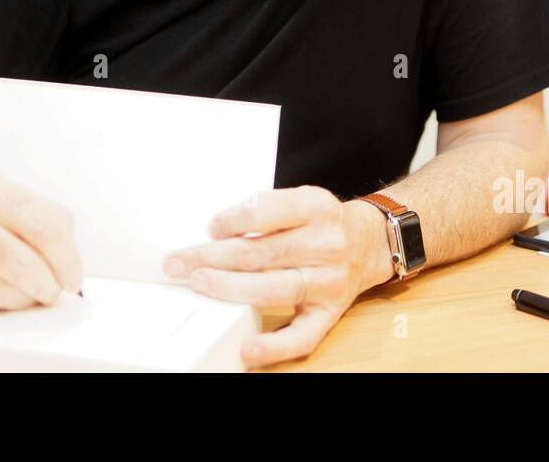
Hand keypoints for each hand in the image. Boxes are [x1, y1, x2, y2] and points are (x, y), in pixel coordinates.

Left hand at [163, 185, 391, 366]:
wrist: (369, 243)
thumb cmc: (321, 223)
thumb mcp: (301, 201)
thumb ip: (266, 212)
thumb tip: (213, 235)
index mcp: (318, 207)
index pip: (270, 210)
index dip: (236, 220)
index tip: (211, 228)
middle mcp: (327, 243)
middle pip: (263, 252)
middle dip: (214, 257)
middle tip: (179, 263)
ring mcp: (330, 281)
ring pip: (276, 288)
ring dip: (231, 288)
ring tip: (200, 285)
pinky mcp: (330, 312)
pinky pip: (303, 334)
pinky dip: (274, 345)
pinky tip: (248, 348)